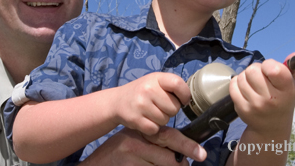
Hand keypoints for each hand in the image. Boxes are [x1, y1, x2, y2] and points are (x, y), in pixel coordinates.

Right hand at [79, 127, 206, 165]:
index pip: (169, 136)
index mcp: (141, 132)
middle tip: (186, 165)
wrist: (93, 165)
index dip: (187, 146)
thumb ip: (153, 140)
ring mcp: (132, 159)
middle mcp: (137, 143)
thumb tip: (180, 150)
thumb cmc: (117, 152)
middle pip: (169, 158)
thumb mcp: (133, 139)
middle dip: (181, 164)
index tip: (201, 154)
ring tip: (164, 165)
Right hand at [112, 72, 190, 135]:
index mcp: (156, 78)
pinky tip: (145, 120)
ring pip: (165, 120)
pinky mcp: (135, 119)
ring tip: (151, 113)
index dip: (184, 95)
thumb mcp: (154, 82)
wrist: (117, 101)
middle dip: (170, 110)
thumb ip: (171, 86)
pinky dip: (152, 128)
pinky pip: (154, 129)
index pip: (178, 84)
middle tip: (160, 107)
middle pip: (174, 108)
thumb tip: (190, 98)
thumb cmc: (142, 92)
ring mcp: (141, 104)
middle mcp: (148, 89)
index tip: (183, 100)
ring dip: (161, 120)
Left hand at [228, 55, 294, 135]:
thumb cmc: (283, 101)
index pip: (272, 68)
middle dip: (255, 69)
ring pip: (241, 77)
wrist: (272, 127)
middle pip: (252, 70)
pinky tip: (245, 88)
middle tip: (260, 77)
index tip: (270, 70)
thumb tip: (293, 53)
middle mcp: (271, 99)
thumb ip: (292, 68)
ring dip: (245, 77)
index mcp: (286, 90)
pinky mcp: (243, 109)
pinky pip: (233, 86)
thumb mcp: (294, 86)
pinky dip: (237, 83)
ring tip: (253, 84)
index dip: (268, 64)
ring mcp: (255, 105)